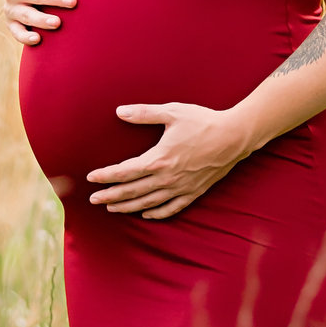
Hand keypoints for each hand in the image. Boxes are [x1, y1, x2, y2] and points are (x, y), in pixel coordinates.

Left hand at [86, 103, 248, 219]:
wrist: (235, 136)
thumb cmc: (203, 122)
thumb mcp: (172, 112)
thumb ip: (144, 113)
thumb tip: (120, 111)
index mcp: (159, 159)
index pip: (124, 172)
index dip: (106, 176)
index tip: (91, 178)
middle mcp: (167, 178)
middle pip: (132, 191)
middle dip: (110, 196)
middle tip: (93, 200)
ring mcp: (181, 188)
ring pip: (148, 203)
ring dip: (128, 207)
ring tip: (112, 209)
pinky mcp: (194, 192)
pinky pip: (172, 208)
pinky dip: (157, 214)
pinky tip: (146, 215)